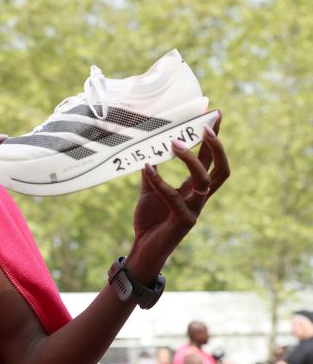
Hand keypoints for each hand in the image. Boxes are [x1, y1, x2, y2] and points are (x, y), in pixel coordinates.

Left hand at [126, 113, 229, 279]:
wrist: (142, 249)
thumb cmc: (149, 221)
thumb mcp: (149, 191)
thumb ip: (152, 173)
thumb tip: (148, 151)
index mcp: (193, 190)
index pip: (209, 160)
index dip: (213, 139)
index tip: (213, 115)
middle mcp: (199, 198)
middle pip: (221, 169)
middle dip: (217, 147)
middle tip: (206, 125)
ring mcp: (194, 210)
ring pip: (204, 180)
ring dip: (190, 159)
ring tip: (173, 142)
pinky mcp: (182, 221)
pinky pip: (174, 197)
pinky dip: (160, 181)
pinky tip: (147, 167)